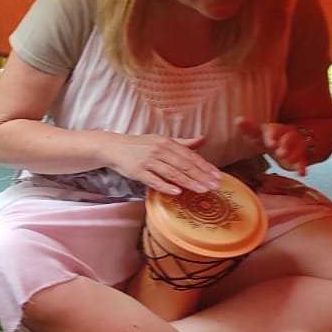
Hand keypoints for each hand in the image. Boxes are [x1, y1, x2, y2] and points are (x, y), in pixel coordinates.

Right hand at [102, 133, 221, 195]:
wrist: (113, 147)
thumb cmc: (139, 145)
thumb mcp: (161, 140)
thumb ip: (182, 142)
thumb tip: (202, 139)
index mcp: (167, 142)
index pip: (190, 156)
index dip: (205, 166)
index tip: (217, 176)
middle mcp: (159, 150)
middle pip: (184, 165)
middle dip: (201, 176)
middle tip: (215, 186)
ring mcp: (148, 161)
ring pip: (172, 173)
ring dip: (189, 182)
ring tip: (202, 190)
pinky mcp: (138, 172)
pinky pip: (154, 180)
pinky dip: (166, 186)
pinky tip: (177, 192)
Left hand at [235, 116, 308, 175]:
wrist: (286, 141)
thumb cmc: (269, 136)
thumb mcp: (258, 133)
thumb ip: (249, 128)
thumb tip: (237, 120)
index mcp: (276, 129)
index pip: (274, 130)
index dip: (272, 137)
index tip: (270, 144)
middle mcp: (288, 135)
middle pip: (289, 138)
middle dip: (285, 145)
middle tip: (280, 153)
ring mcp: (296, 145)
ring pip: (298, 149)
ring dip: (294, 155)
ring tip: (288, 161)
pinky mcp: (301, 157)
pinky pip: (304, 161)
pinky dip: (302, 167)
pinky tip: (301, 173)